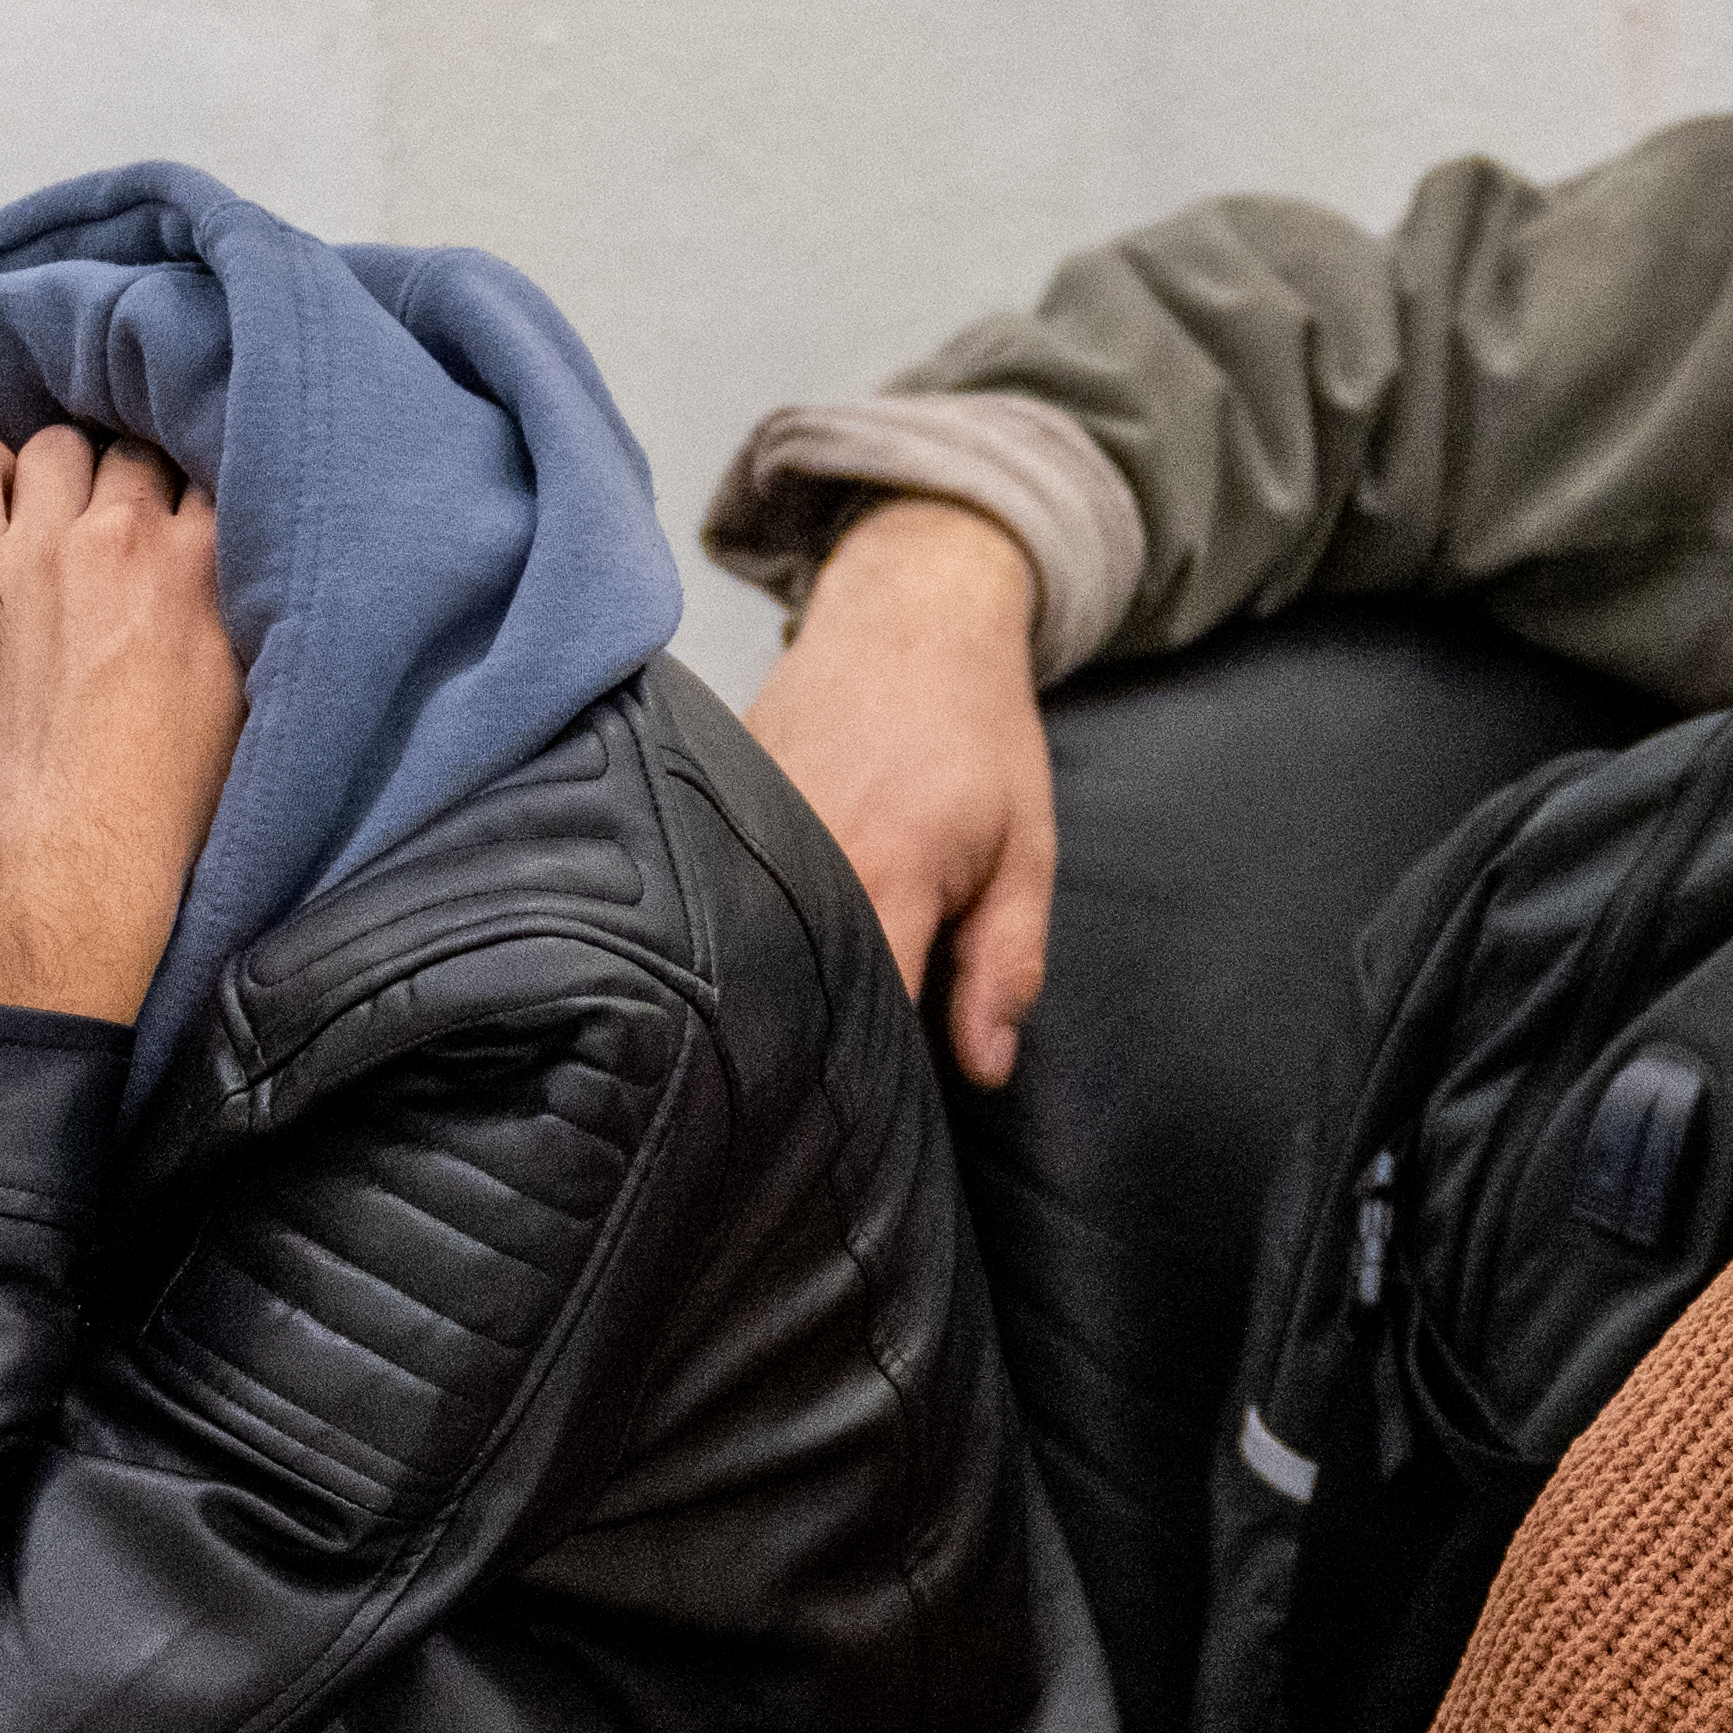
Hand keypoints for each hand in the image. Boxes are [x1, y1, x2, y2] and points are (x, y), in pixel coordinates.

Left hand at [0, 429, 240, 1025]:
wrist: (63, 863)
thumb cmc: (158, 808)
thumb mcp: (242, 702)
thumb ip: (234, 612)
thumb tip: (232, 575)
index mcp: (203, 567)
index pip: (208, 471)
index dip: (191, 493)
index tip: (180, 519)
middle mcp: (122, 536)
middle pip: (131, 450)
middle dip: (127, 476)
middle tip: (116, 522)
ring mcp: (37, 546)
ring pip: (55, 445)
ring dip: (60, 473)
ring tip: (53, 514)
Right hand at [745, 499, 1058, 1085]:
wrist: (910, 609)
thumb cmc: (977, 732)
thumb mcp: (1022, 852)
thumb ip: (1004, 966)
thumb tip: (982, 1071)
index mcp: (883, 874)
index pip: (856, 1017)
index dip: (862, 1080)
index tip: (866, 1123)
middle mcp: (799, 850)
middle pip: (782, 988)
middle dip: (802, 1043)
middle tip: (818, 1090)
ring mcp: (743, 819)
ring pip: (740, 939)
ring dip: (763, 980)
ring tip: (778, 1024)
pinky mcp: (710, 795)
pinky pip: (713, 884)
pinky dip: (734, 918)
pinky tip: (746, 945)